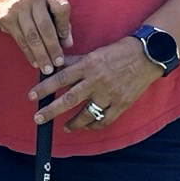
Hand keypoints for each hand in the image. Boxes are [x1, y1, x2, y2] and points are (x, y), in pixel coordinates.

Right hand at [0, 0, 72, 72]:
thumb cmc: (32, 1)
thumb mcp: (47, 2)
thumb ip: (61, 20)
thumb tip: (68, 44)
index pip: (61, 8)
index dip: (64, 27)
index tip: (66, 43)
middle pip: (45, 25)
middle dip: (53, 47)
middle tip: (58, 63)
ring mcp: (17, 6)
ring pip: (32, 35)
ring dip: (41, 55)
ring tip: (47, 68)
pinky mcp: (6, 18)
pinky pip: (20, 39)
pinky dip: (29, 53)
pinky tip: (35, 63)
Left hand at [29, 39, 162, 131]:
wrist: (147, 55)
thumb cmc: (119, 52)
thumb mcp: (95, 53)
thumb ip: (75, 62)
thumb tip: (55, 66)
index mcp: (89, 65)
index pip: (60, 78)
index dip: (44, 88)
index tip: (31, 96)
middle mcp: (97, 81)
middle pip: (69, 99)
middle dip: (51, 111)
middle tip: (38, 119)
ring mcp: (109, 94)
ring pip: (86, 114)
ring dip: (73, 123)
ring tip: (65, 128)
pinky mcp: (121, 104)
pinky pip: (104, 120)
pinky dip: (94, 126)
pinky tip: (87, 127)